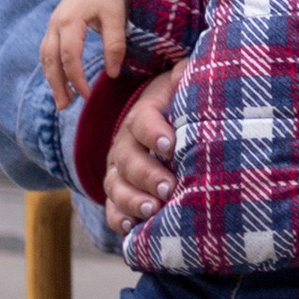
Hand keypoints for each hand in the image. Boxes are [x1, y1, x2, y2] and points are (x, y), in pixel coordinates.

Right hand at [42, 0, 134, 112]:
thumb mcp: (117, 17)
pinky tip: (60, 80)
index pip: (68, 57)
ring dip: (52, 78)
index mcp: (70, 21)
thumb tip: (112, 74)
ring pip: (46, 56)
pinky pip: (48, 50)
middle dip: (57, 84)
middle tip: (65, 106)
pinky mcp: (56, 25)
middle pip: (50, 60)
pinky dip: (52, 67)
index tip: (86, 95)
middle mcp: (56, 23)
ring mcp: (53, 24)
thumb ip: (115, 44)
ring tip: (62, 99)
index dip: (76, 78)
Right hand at [103, 65, 189, 233]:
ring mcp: (119, 170)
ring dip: (132, 200)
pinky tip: (131, 228)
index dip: (154, 132)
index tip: (170, 145)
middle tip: (168, 186)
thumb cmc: (180, 105)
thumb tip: (187, 70)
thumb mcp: (184, 86)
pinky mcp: (119, 193)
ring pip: (116, 185)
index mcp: (142, 115)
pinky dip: (118, 219)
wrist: (162, 124)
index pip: (143, 120)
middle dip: (147, 174)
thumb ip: (187, 76)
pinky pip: (112, 208)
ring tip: (152, 210)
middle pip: (128, 158)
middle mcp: (125, 143)